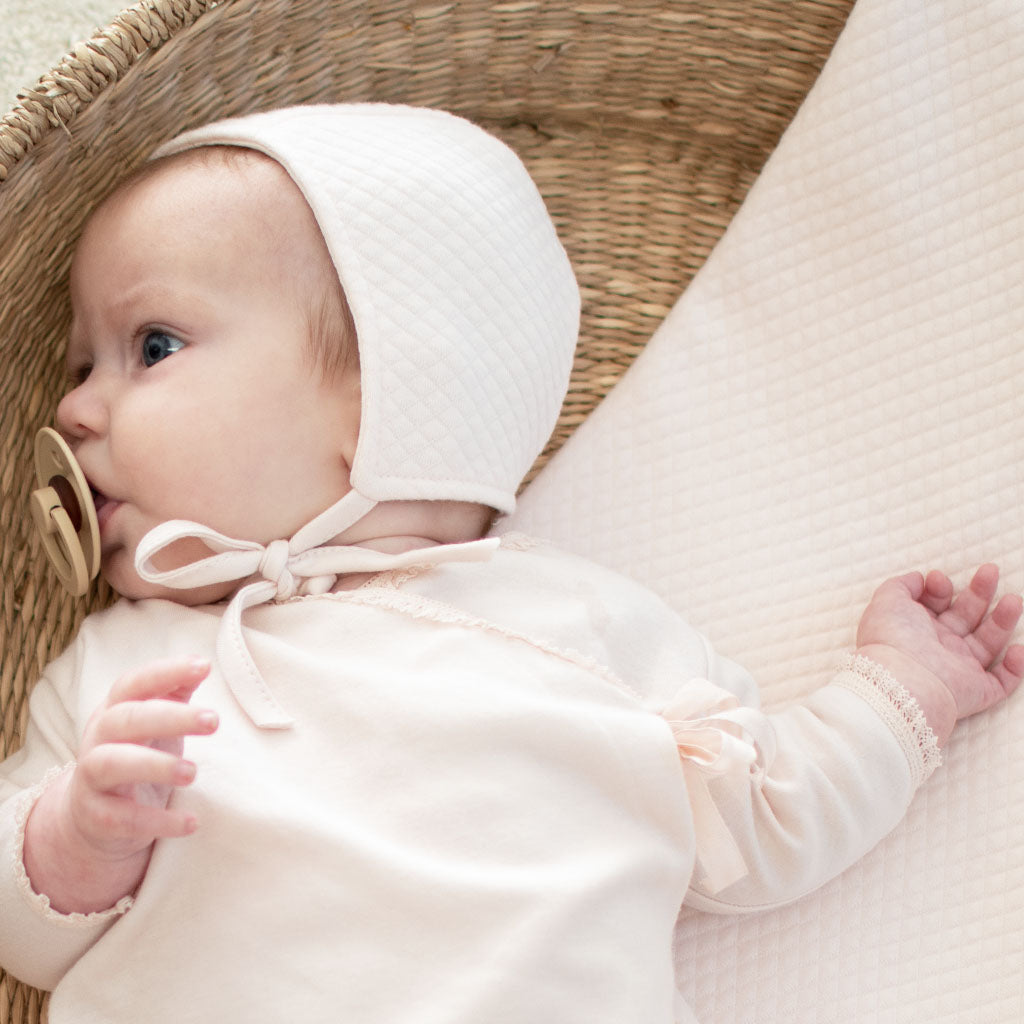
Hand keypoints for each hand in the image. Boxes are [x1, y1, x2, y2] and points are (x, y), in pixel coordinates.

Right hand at [24, 657, 217, 913]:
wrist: (91, 817)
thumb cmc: (136, 754)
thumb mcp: (154, 723)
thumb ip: (175, 694)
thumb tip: (201, 665)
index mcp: (115, 711)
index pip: (133, 683)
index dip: (166, 672)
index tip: (205, 666)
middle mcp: (97, 740)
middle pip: (125, 720)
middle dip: (170, 717)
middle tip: (214, 721)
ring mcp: (91, 779)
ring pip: (110, 764)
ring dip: (154, 766)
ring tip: (193, 773)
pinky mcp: (95, 818)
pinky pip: (121, 819)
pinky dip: (156, 821)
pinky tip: (191, 822)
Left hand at [856, 564, 1023, 744]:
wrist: (904, 681)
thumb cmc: (894, 637)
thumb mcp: (888, 600)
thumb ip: (902, 584)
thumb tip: (919, 578)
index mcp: (915, 628)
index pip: (935, 605)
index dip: (939, 589)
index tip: (938, 578)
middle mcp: (938, 648)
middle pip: (965, 618)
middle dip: (979, 593)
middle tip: (990, 570)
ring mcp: (958, 670)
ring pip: (987, 644)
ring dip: (1002, 621)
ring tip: (1013, 599)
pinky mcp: (977, 691)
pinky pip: (1001, 683)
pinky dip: (1014, 668)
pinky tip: (1018, 648)